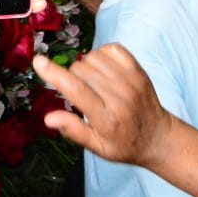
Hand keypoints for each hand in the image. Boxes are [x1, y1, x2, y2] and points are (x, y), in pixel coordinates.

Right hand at [31, 44, 173, 166]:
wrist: (159, 138)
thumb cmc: (123, 144)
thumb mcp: (98, 147)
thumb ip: (73, 130)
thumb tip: (48, 118)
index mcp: (107, 119)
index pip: (77, 90)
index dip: (55, 74)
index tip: (38, 61)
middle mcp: (120, 97)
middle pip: (81, 70)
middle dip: (71, 76)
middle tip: (80, 92)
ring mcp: (131, 81)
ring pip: (93, 57)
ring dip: (85, 65)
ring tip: (92, 82)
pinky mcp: (138, 70)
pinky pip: (111, 49)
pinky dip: (101, 54)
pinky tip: (103, 69)